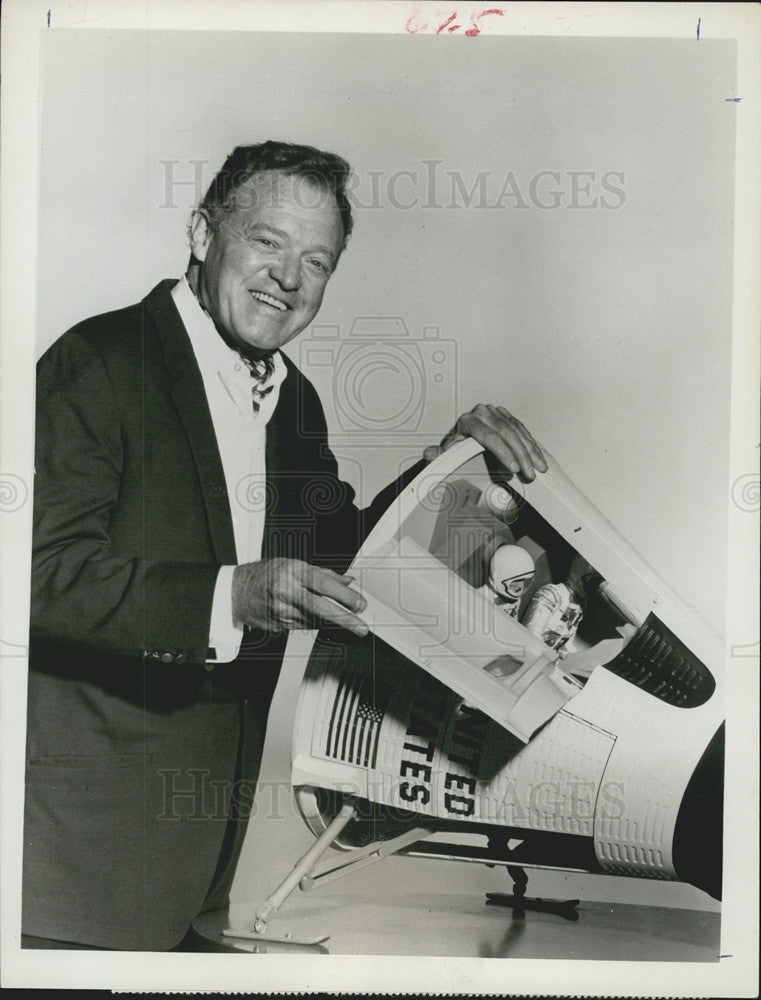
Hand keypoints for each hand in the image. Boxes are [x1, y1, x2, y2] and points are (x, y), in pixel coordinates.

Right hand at [232, 558, 368, 636]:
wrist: (237, 592)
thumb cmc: (266, 574)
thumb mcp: (294, 565)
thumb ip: (323, 574)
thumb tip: (347, 581)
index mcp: (293, 572)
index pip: (325, 584)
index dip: (345, 596)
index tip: (360, 604)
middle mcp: (287, 591)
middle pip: (321, 608)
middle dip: (345, 620)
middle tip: (361, 628)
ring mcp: (282, 610)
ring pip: (316, 620)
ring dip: (333, 622)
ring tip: (347, 621)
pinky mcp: (279, 625)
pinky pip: (305, 626)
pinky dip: (317, 623)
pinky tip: (322, 619)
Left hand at [423, 404, 547, 480]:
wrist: (462, 434)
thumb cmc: (456, 445)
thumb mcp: (448, 451)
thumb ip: (440, 455)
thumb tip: (429, 454)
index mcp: (469, 421)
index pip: (490, 437)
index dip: (503, 453)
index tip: (513, 468)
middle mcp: (483, 414)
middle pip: (507, 434)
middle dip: (521, 455)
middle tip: (529, 472)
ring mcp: (496, 413)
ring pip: (518, 432)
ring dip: (531, 451)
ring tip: (538, 468)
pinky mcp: (506, 416)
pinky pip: (522, 430)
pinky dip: (532, 445)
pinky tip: (538, 457)